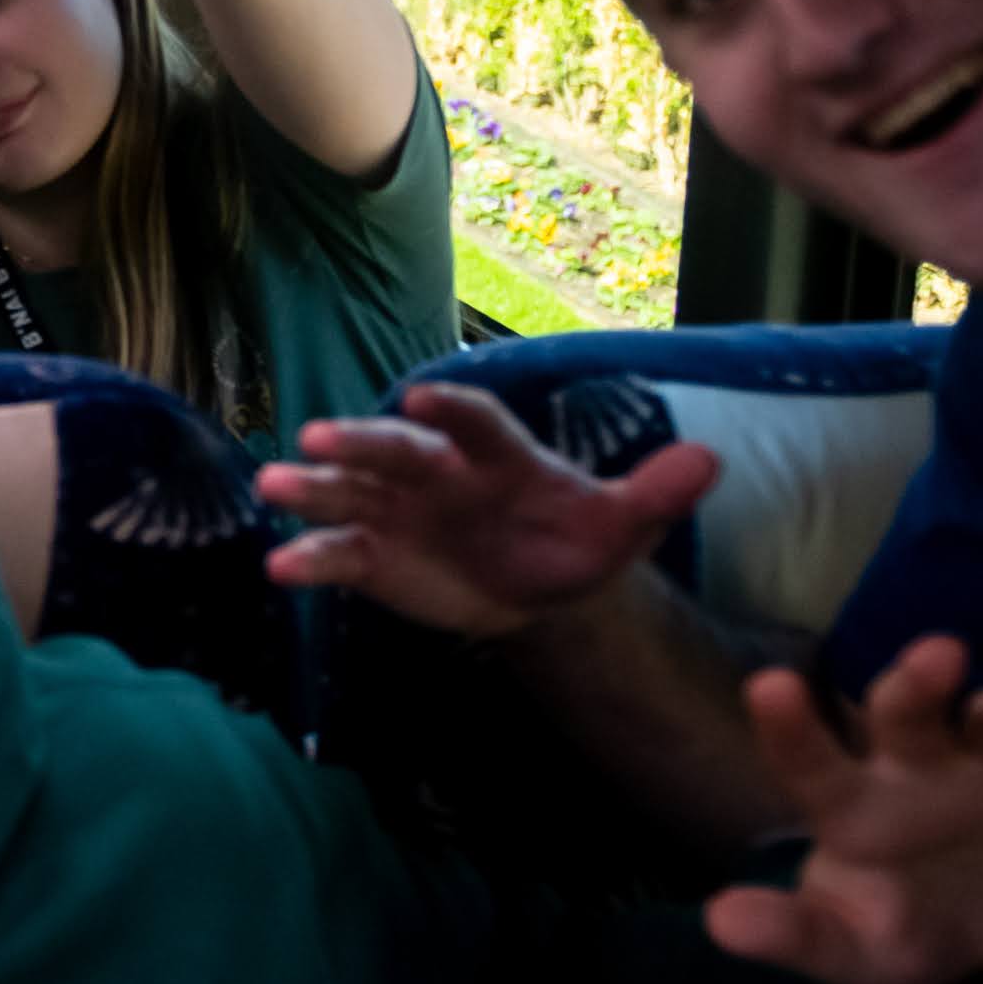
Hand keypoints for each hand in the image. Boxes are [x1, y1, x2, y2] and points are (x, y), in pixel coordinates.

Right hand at [257, 384, 719, 634]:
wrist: (536, 587)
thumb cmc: (575, 542)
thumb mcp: (623, 525)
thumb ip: (654, 494)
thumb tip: (709, 460)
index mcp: (496, 454)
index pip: (472, 420)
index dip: (449, 408)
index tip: (422, 396)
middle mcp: (436, 471)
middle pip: (394, 447)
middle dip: (357, 442)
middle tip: (316, 437)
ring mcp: (398, 511)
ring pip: (348, 492)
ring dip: (311, 488)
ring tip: (273, 486)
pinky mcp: (373, 555)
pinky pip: (337, 554)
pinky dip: (309, 560)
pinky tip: (280, 569)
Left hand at [707, 638, 982, 983]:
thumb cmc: (898, 931)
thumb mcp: (852, 951)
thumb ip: (795, 936)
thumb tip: (721, 923)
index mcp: (855, 807)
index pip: (814, 765)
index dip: (791, 730)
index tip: (769, 685)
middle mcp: (920, 767)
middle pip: (909, 717)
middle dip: (916, 686)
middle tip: (935, 654)